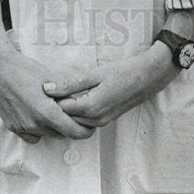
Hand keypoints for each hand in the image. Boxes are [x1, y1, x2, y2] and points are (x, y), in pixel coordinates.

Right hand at [0, 44, 101, 143]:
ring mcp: (21, 127)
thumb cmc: (25, 69)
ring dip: (54, 128)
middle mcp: (34, 124)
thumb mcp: (51, 75)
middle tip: (75, 115)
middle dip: (70, 126)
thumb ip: (68, 89)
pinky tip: (40, 116)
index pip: (73, 131)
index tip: (91, 127)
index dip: (85, 131)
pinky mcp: (12, 126)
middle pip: (61, 134)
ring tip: (57, 111)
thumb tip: (84, 94)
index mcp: (46, 112)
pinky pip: (31, 136)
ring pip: (46, 135)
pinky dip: (39, 130)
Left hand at [42, 45, 176, 127]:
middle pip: (66, 118)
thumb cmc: (124, 71)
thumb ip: (70, 83)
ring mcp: (101, 122)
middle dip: (57, 105)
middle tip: (50, 88)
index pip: (60, 110)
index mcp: (90, 108)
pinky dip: (78, 110)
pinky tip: (77, 95)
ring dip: (67, 108)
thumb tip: (46, 88)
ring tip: (63, 91)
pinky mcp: (106, 120)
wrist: (149, 76)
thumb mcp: (96, 73)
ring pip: (75, 120)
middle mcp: (95, 120)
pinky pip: (85, 119)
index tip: (44, 86)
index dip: (50, 98)